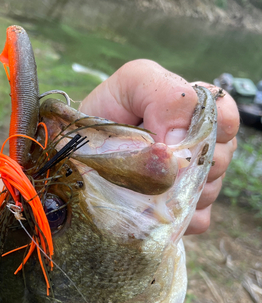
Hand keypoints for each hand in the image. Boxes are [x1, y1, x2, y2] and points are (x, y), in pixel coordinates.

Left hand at [79, 60, 238, 234]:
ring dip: (177, 190)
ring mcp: (192, 180)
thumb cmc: (103, 115)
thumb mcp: (131, 84)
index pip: (226, 119)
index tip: (168, 139)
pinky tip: (150, 205)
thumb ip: (165, 97)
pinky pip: (198, 218)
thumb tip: (180, 142)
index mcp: (193, 111)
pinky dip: (175, 215)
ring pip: (210, 190)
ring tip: (143, 181)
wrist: (77, 155)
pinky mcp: (183, 210)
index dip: (206, 131)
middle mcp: (199, 145)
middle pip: (222, 158)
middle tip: (151, 161)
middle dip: (187, 162)